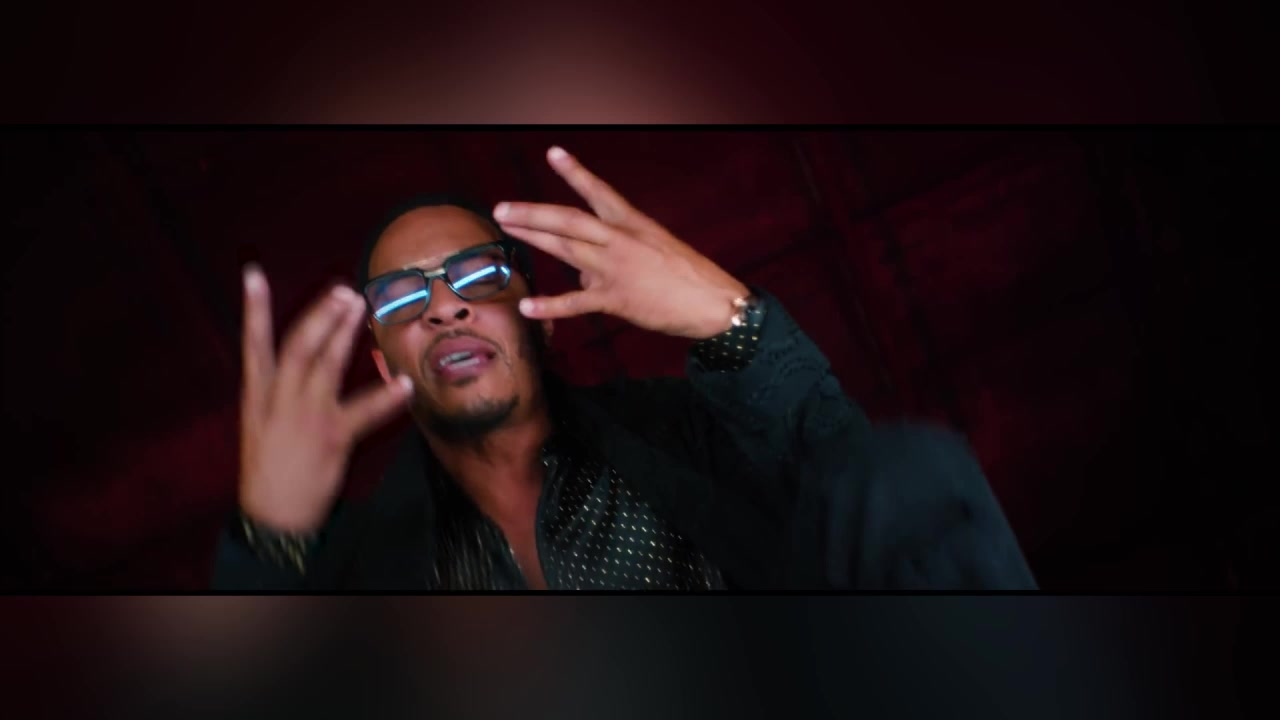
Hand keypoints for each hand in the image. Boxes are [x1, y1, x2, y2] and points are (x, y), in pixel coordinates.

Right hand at [238, 267, 413, 532]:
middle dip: (319, 315)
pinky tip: (406, 384)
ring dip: (344, 334)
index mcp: (257, 395)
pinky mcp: (332, 438)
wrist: (272, 515)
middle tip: (342, 289)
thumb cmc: (270, 466)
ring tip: (360, 307)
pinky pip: (365, 414)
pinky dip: (387, 399)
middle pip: (298, 346)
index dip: (253, 307)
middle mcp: (279, 400)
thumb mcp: (262, 421)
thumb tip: (304, 355)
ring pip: (325, 366)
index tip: (253, 272)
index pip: (252, 343)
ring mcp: (306, 417)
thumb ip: (279, 388)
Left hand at [495, 146, 749, 339]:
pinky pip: (575, 302)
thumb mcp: (653, 251)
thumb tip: (581, 274)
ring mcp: (616, 269)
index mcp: (633, 224)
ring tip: (507, 230)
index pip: (599, 191)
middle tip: (503, 208)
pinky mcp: (615, 299)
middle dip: (533, 213)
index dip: (574, 172)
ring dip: (532, 238)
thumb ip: (611, 257)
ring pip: (566, 249)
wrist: (713, 302)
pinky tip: (527, 307)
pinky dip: (549, 306)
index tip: (552, 153)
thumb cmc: (687, 276)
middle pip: (568, 220)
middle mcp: (620, 241)